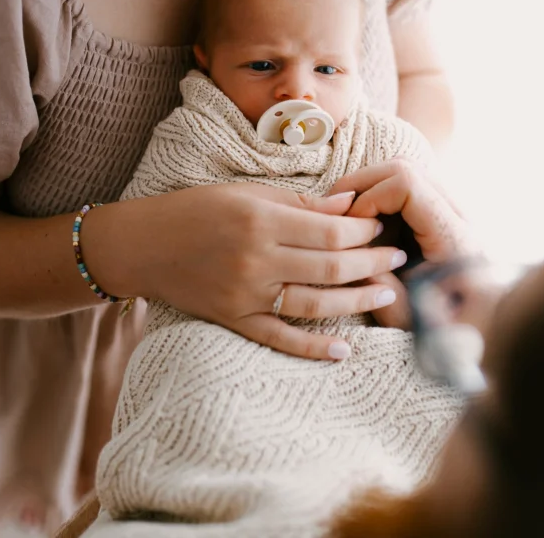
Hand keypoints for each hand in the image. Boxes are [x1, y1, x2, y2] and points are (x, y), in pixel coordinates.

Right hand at [88, 183, 406, 360]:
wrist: (145, 245)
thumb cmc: (196, 209)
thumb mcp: (246, 192)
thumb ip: (299, 201)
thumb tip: (349, 205)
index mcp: (261, 220)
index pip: (331, 231)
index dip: (364, 231)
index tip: (380, 227)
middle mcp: (256, 259)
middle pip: (331, 267)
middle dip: (373, 262)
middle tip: (398, 257)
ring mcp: (244, 294)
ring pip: (315, 304)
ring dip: (357, 300)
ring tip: (387, 291)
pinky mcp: (233, 319)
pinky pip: (279, 339)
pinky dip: (313, 348)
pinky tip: (344, 350)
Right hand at [330, 158, 475, 329]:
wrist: (488, 328)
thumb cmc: (450, 327)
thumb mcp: (407, 315)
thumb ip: (375, 285)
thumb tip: (346, 258)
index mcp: (451, 235)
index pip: (407, 183)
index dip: (370, 197)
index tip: (351, 225)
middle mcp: (457, 215)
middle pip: (404, 167)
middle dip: (362, 183)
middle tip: (336, 211)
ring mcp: (452, 210)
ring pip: (406, 170)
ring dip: (371, 186)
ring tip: (347, 213)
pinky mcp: (443, 215)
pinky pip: (409, 186)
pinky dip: (382, 194)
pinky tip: (364, 219)